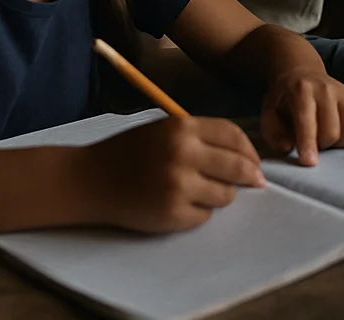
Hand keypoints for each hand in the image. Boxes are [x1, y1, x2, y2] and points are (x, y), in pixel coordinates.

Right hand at [80, 115, 264, 232]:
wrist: (88, 180)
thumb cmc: (128, 153)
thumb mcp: (164, 131)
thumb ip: (200, 139)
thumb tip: (244, 159)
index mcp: (182, 128)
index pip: (233, 135)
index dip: (249, 150)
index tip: (254, 162)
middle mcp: (183, 154)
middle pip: (238, 166)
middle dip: (250, 176)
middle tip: (255, 183)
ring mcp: (178, 186)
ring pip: (225, 195)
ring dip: (221, 195)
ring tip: (201, 191)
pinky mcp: (172, 214)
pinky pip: (204, 215)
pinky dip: (199, 212)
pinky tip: (179, 204)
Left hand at [260, 68, 343, 165]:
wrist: (303, 74)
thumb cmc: (285, 99)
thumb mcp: (269, 113)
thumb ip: (273, 132)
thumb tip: (288, 148)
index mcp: (302, 89)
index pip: (307, 120)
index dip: (308, 143)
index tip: (309, 163)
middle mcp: (327, 89)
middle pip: (331, 132)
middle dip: (320, 145)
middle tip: (311, 140)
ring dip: (339, 142)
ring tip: (325, 136)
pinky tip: (339, 133)